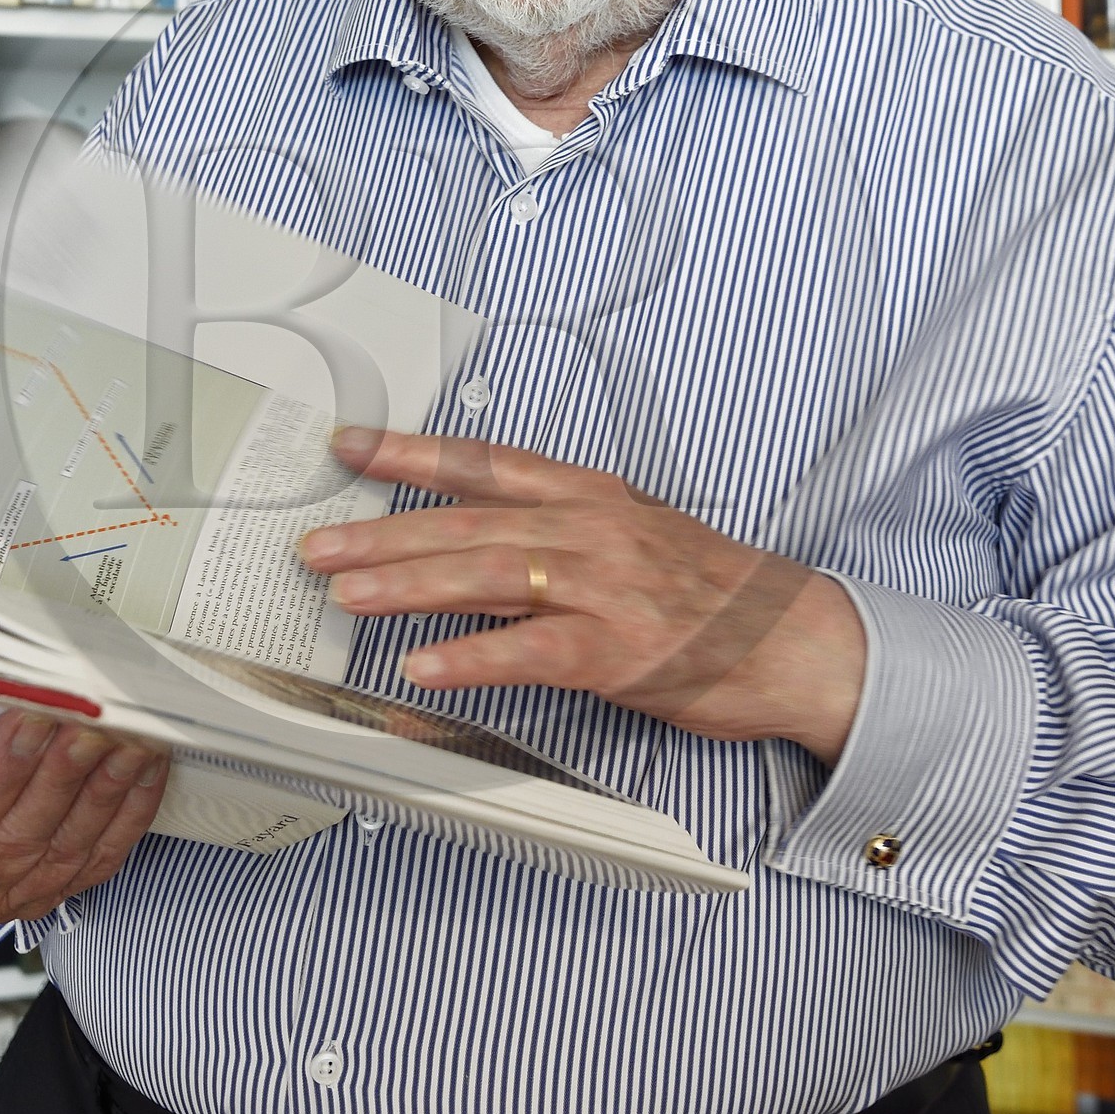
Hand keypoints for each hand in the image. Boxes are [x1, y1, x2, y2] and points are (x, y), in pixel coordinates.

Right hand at [0, 709, 171, 926]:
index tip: (29, 721)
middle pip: (16, 834)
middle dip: (61, 776)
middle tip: (91, 726)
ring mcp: (4, 892)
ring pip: (63, 847)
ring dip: (103, 792)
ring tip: (128, 743)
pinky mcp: (50, 891)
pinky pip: (98, 858)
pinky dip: (128, 813)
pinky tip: (144, 771)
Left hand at [300, 430, 866, 765]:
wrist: (798, 637)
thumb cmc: (711, 592)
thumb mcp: (631, 534)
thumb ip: (554, 531)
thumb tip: (471, 538)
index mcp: (589, 494)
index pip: (482, 462)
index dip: (409, 452)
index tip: (348, 446)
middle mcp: (590, 528)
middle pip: (466, 522)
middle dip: (381, 531)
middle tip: (316, 544)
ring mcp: (604, 587)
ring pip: (486, 576)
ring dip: (406, 584)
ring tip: (344, 593)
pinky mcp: (618, 650)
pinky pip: (529, 652)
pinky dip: (470, 658)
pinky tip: (421, 667)